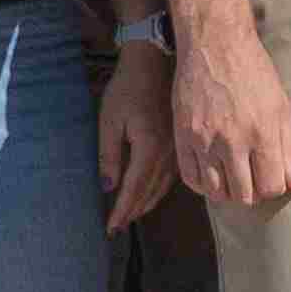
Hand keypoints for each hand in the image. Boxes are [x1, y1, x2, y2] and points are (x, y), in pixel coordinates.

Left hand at [98, 36, 180, 230]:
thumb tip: (109, 187)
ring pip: (163, 187)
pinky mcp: (181, 143)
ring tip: (132, 216)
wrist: (155, 62)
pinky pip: (173, 176)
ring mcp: (178, 149)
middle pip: (150, 192)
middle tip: (117, 228)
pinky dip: (159, 190)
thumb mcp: (110, 120)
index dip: (121, 211)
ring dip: (146, 204)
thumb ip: (109, 155)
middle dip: (133, 212)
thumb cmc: (127, 88)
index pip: (134, 189)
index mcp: (149, 148)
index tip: (110, 229)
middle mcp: (168, 153)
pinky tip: (152, 193)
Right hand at [173, 17, 290, 212]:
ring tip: (232, 176)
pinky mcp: (183, 136)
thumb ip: (288, 147)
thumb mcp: (281, 106)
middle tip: (252, 177)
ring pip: (217, 193)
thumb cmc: (253, 73)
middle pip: (244, 195)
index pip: (272, 187)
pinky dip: (204, 184)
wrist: (215, 44)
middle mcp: (233, 140)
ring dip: (228, 191)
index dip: (274, 187)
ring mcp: (205, 140)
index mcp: (262, 132)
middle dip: (252, 192)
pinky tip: (212, 173)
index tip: (270, 177)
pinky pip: (191, 179)